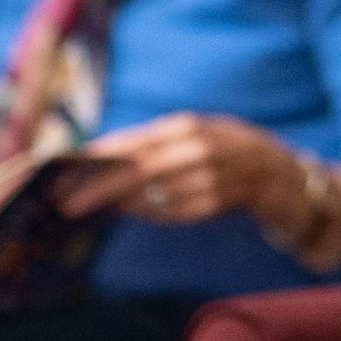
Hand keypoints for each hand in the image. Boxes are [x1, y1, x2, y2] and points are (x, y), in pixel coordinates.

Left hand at [55, 112, 297, 225]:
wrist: (280, 173)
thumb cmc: (226, 150)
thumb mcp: (191, 135)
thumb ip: (152, 147)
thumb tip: (101, 163)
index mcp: (184, 127)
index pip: (129, 144)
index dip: (92, 162)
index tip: (59, 177)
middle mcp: (196, 149)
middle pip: (135, 171)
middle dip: (96, 189)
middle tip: (66, 205)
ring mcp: (209, 177)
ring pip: (152, 196)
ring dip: (124, 204)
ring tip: (101, 205)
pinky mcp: (217, 203)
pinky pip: (173, 212)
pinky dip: (154, 213)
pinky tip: (141, 210)